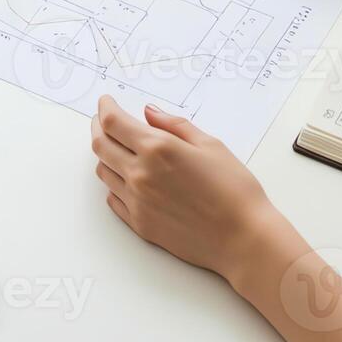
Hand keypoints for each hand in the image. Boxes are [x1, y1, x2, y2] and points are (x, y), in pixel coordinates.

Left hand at [89, 96, 285, 278]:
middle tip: (103, 121)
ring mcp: (136, 201)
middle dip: (98, 127)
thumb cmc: (235, 191)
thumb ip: (175, 125)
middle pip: (100, 145)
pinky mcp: (139, 224)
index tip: (105, 102)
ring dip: (106, 156)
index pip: (112, 122)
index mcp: (157, 149)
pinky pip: (113, 198)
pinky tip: (127, 178)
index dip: (104, 108)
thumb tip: (149, 112)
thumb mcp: (211, 145)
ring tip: (118, 149)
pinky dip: (115, 183)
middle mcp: (140, 174)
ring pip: (103, 171)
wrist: (243, 239)